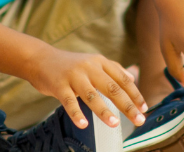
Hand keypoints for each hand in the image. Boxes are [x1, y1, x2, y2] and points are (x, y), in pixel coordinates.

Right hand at [21, 48, 145, 129]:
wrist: (40, 59)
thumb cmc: (69, 65)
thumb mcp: (92, 63)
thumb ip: (112, 70)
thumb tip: (133, 78)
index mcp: (100, 62)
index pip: (122, 79)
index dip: (135, 94)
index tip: (144, 108)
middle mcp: (89, 67)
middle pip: (112, 87)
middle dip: (127, 105)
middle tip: (138, 120)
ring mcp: (74, 76)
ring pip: (92, 95)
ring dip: (104, 110)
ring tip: (114, 124)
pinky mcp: (59, 85)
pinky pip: (69, 101)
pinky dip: (76, 113)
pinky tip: (83, 124)